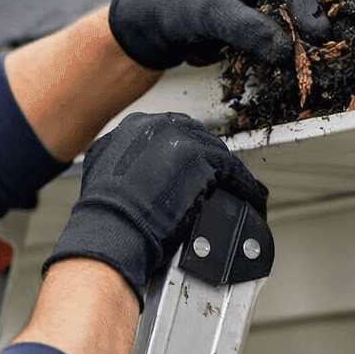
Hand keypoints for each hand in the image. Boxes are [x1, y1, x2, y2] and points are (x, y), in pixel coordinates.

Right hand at [44, 112, 267, 303]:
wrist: (112, 228)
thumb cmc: (105, 213)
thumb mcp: (105, 172)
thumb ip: (123, 161)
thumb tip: (135, 168)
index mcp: (135, 126)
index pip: (172, 131)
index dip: (185, 151)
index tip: (191, 167)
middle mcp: (159, 125)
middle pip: (197, 136)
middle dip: (208, 159)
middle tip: (215, 181)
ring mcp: (182, 139)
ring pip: (216, 152)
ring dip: (227, 172)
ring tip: (234, 189)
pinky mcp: (203, 159)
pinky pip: (233, 169)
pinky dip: (244, 185)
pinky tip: (249, 196)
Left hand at [108, 0, 338, 69]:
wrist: (170, 20)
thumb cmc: (186, 6)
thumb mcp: (211, 16)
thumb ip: (246, 30)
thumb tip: (286, 51)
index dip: (310, 3)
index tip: (318, 34)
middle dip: (326, 7)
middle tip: (327, 40)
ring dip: (323, 23)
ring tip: (322, 49)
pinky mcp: (280, 15)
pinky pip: (305, 22)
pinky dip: (310, 38)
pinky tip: (310, 56)